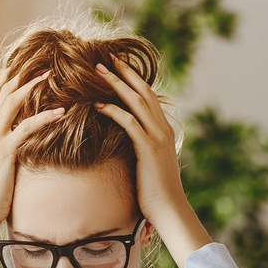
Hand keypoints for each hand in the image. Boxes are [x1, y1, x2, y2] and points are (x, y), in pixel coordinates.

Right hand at [0, 66, 63, 230]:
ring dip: (33, 86)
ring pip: (12, 101)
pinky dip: (44, 118)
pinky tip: (60, 113)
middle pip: (3, 89)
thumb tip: (24, 132)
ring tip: (51, 75)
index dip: (10, 75)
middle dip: (23, 74)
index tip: (27, 63)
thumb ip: (7, 140)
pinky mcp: (4, 151)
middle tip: (45, 63)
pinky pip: (26, 128)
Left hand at [92, 56, 194, 229]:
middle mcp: (164, 128)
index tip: (118, 67)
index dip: (134, 80)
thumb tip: (127, 141)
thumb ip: (142, 146)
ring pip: (136, 102)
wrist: (170, 208)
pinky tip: (97, 105)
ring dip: (116, 85)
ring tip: (98, 72)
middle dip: (124, 73)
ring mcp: (158, 137)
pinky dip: (113, 110)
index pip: (149, 97)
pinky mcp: (148, 148)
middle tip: (106, 59)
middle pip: (143, 92)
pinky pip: (129, 123)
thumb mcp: (150, 163)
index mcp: (165, 130)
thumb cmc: (157, 191)